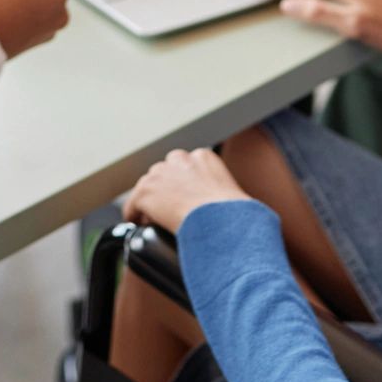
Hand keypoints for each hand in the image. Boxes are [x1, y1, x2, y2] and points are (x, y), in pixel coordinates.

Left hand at [124, 148, 253, 233]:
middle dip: (166, 189)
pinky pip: (133, 205)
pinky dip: (133, 215)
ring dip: (151, 201)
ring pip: (148, 186)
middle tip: (171, 211)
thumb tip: (248, 214)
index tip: (186, 201)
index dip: (183, 185)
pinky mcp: (145, 192)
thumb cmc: (236, 215)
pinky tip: (136, 224)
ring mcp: (160, 175)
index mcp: (204, 157)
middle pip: (164, 172)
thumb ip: (230, 195)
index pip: (186, 165)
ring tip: (154, 219)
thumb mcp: (237, 196)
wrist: (220, 220)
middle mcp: (179, 159)